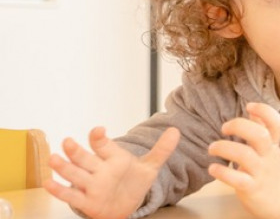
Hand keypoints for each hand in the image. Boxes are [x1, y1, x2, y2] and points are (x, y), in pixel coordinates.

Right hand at [44, 126, 180, 218]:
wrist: (125, 204)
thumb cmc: (132, 182)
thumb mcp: (149, 167)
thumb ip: (161, 150)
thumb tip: (176, 131)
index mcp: (113, 158)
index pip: (103, 145)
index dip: (100, 138)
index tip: (99, 130)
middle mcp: (98, 169)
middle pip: (84, 158)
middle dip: (75, 151)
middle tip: (68, 141)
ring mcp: (90, 184)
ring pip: (75, 174)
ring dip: (64, 167)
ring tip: (53, 159)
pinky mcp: (86, 201)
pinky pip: (71, 196)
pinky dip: (59, 190)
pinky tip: (48, 183)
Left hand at [207, 103, 279, 217]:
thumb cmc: (271, 171)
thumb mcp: (271, 149)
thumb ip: (262, 130)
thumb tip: (252, 111)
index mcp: (273, 145)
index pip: (277, 124)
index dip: (265, 111)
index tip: (249, 106)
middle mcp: (268, 156)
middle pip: (260, 135)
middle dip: (239, 126)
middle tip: (224, 128)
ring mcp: (261, 172)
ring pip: (245, 155)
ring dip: (224, 148)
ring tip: (212, 148)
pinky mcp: (252, 188)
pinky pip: (237, 179)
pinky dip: (222, 172)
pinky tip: (213, 168)